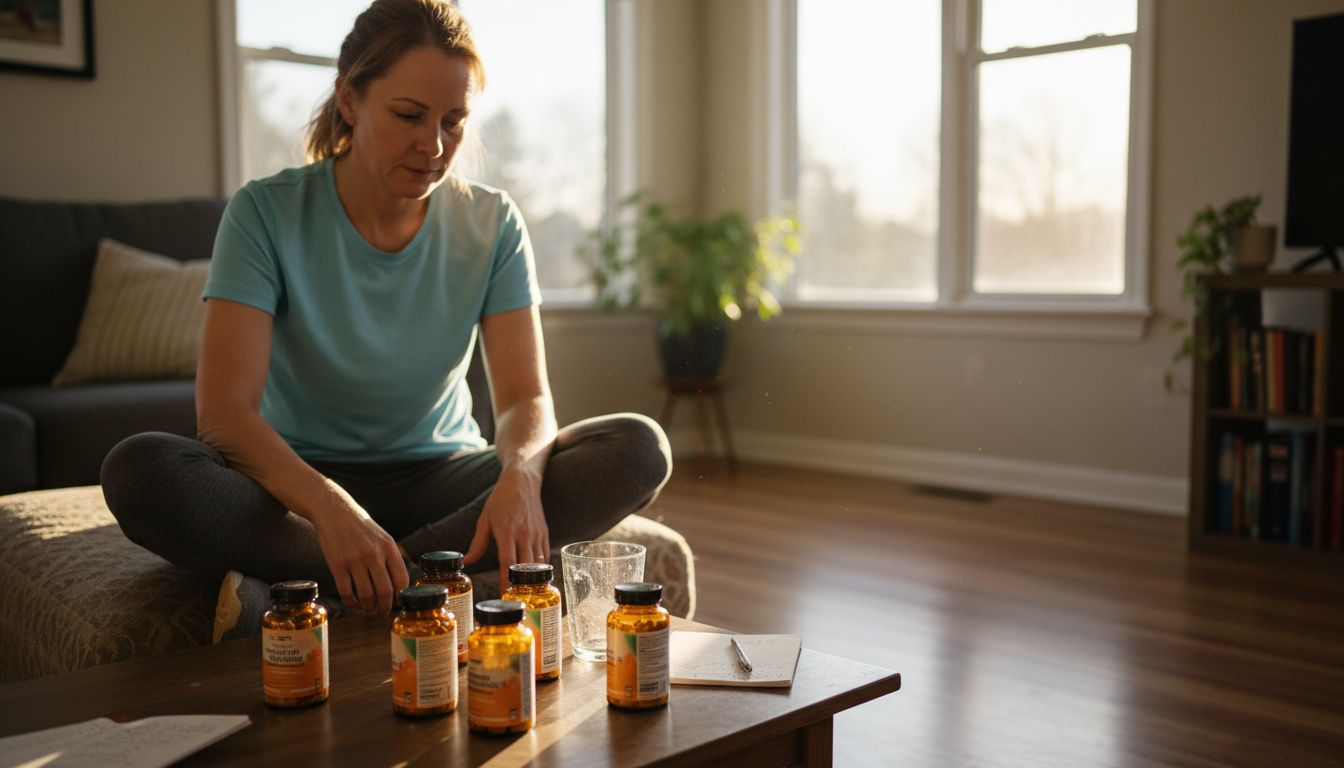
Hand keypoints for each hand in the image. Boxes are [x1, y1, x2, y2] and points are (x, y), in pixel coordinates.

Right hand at [310, 483, 408, 613]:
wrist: (334, 511)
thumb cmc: (360, 526)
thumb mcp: (383, 536)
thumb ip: (392, 557)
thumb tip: (402, 583)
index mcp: (389, 548)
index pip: (401, 580)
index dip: (400, 597)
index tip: (397, 604)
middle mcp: (374, 554)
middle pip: (385, 591)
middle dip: (385, 607)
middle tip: (382, 612)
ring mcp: (355, 560)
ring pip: (366, 594)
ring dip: (367, 607)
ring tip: (367, 609)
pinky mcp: (337, 564)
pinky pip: (346, 591)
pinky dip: (350, 603)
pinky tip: (352, 604)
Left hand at [463, 465, 548, 585]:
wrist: (522, 481)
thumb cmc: (501, 500)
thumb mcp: (485, 520)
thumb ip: (477, 544)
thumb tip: (467, 562)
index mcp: (507, 531)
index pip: (507, 563)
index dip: (506, 581)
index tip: (503, 596)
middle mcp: (524, 534)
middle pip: (525, 567)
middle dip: (521, 586)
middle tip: (516, 602)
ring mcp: (536, 534)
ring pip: (538, 564)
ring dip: (533, 581)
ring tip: (527, 597)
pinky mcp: (544, 533)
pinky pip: (545, 556)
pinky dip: (541, 570)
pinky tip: (536, 580)